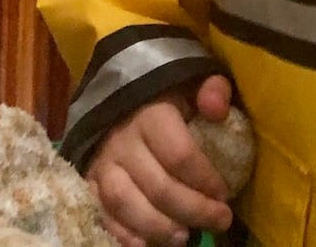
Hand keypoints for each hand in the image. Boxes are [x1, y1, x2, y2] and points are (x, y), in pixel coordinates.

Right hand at [86, 74, 234, 246]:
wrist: (123, 99)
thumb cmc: (168, 97)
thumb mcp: (194, 84)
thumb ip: (212, 90)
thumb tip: (217, 110)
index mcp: (152, 114)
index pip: (178, 154)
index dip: (204, 178)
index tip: (225, 193)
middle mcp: (123, 141)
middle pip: (157, 185)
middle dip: (192, 209)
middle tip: (219, 220)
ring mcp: (103, 164)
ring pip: (125, 204)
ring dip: (157, 227)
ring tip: (184, 237)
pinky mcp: (90, 182)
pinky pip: (101, 214)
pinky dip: (123, 235)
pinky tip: (146, 245)